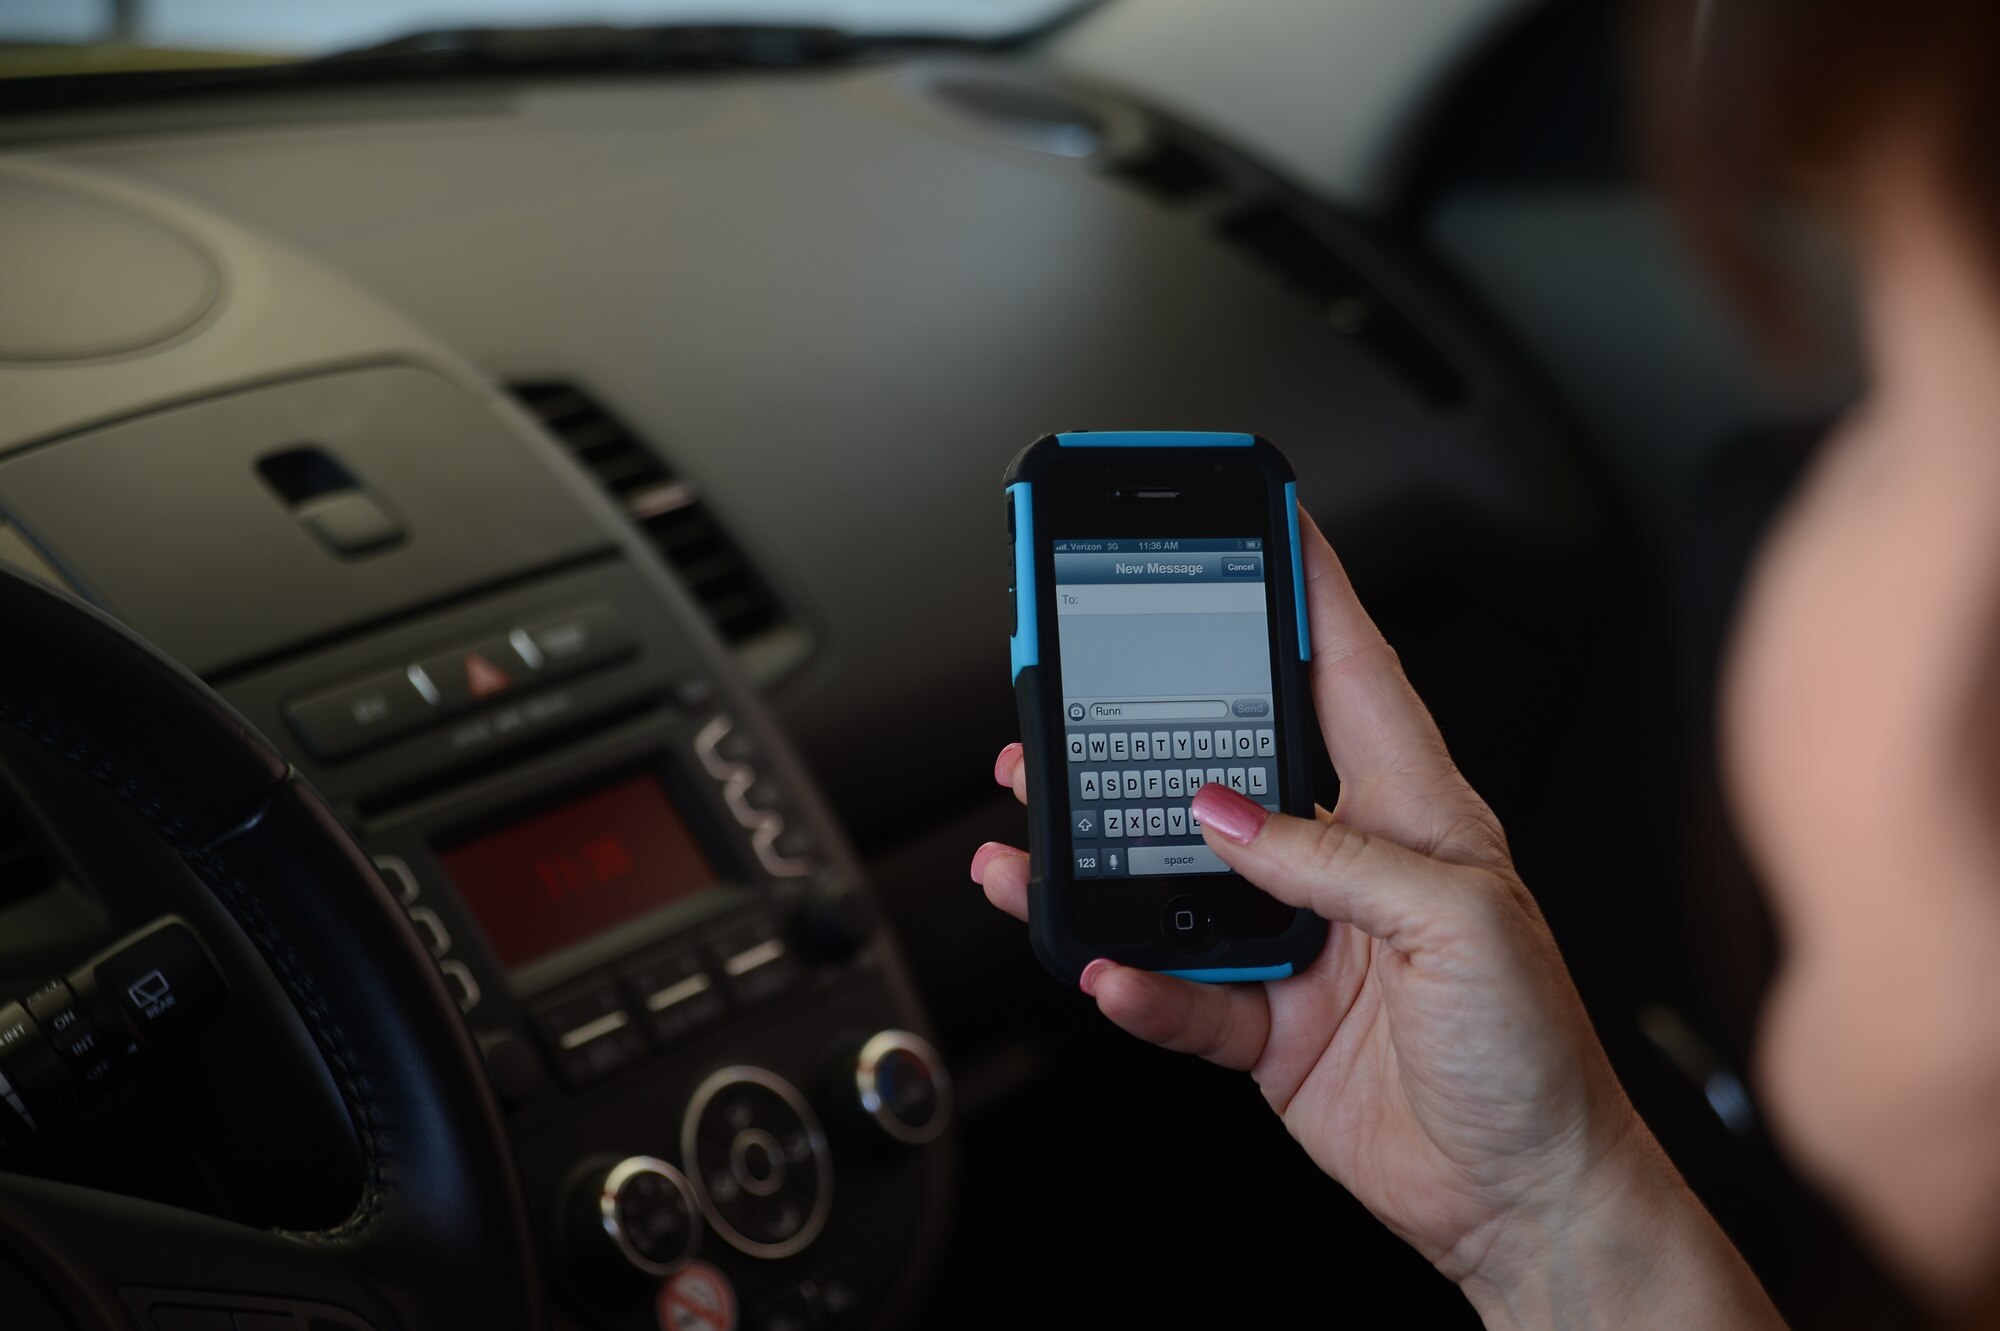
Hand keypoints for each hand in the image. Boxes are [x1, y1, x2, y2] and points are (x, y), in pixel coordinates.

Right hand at [972, 512, 1784, 1328]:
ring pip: (1176, 877)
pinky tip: (1107, 969)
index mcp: (1416, 813)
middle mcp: (1350, 865)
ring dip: (1102, 853)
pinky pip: (1180, 990)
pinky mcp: (1269, 1022)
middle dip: (1150, 724)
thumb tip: (1226, 816)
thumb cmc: (1536, 1055)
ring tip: (1032, 828)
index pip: (1352, 671)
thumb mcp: (1461, 924)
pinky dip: (1136, 982)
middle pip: (1230, 767)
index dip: (1312, 588)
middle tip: (1076, 692)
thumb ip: (1337, 860)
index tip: (1266, 518)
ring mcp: (1302, 943)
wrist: (1526, 1200)